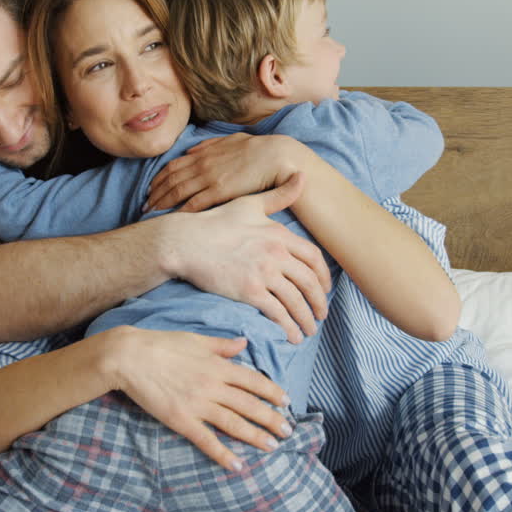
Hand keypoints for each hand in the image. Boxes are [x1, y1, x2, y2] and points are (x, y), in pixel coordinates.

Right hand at [105, 327, 292, 471]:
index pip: (254, 381)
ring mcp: (198, 405)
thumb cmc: (161, 344)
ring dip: (256, 437)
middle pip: (250, 405)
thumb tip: (245, 342)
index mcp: (219, 365)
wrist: (129, 357)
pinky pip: (207, 440)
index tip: (286, 401)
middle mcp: (213, 386)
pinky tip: (237, 466)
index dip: (272, 392)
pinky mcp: (181, 420)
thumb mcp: (196, 339)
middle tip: (288, 432)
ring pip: (234, 424)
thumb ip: (222, 345)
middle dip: (272, 419)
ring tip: (273, 447)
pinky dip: (223, 454)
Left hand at [146, 133, 306, 212]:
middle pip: (170, 180)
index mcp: (204, 153)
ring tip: (152, 214)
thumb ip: (209, 145)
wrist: (278, 156)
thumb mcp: (231, 140)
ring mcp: (210, 178)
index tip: (151, 188)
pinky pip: (195, 203)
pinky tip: (173, 219)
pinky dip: (181, 211)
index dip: (159, 178)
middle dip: (155, 193)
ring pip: (178, 192)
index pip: (173, 166)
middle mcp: (202, 165)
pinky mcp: (220, 191)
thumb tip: (192, 150)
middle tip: (145, 205)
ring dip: (162, 203)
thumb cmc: (259, 149)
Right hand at [162, 174, 330, 342]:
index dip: (324, 276)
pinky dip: (288, 326)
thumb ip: (279, 194)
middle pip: (309, 282)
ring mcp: (263, 273)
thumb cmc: (215, 222)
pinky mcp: (249, 291)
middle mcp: (276, 253)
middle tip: (321, 314)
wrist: (186, 241)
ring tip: (308, 330)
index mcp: (279, 233)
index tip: (325, 289)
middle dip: (319, 302)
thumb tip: (303, 176)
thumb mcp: (250, 203)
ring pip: (296, 301)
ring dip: (306, 318)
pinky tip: (291, 335)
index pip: (313, 258)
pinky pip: (277, 313)